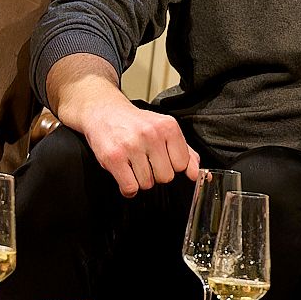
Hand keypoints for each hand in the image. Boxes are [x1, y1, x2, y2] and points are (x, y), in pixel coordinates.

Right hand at [75, 91, 199, 196]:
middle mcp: (151, 134)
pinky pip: (130, 188)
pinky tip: (125, 173)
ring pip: (147, 184)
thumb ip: (185, 151)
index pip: (182, 165)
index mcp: (168, 126)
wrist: (104, 111)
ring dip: (140, 179)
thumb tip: (196, 173)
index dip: (171, 165)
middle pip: (166, 177)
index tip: (161, 158)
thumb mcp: (164, 129)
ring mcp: (132, 145)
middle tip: (145, 160)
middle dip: (155, 174)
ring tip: (132, 163)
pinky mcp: (114, 157)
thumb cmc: (135, 123)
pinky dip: (127, 187)